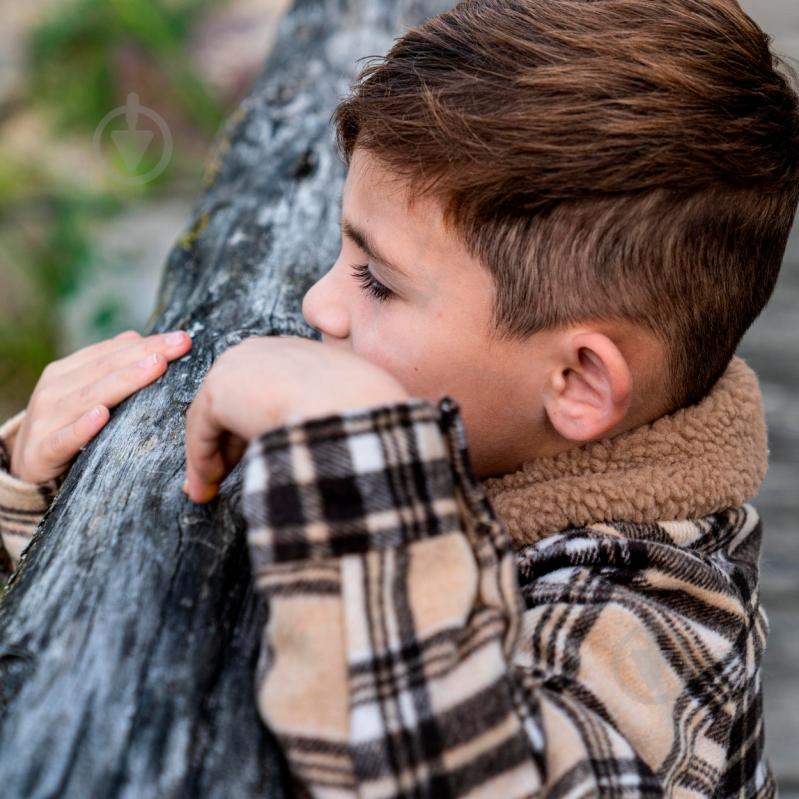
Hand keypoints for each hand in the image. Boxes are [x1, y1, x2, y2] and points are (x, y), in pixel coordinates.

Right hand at [10, 329, 192, 484]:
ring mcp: (47, 419)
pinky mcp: (43, 450)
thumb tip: (134, 337)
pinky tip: (102, 415)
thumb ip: (106, 365)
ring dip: (124, 381)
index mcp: (67, 372)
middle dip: (145, 355)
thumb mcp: (84, 392)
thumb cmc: (65, 425)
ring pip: (89, 397)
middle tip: (178, 346)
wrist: (26, 466)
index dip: (147, 344)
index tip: (182, 339)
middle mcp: (54, 390)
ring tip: (155, 367)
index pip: (112, 353)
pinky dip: (83, 426)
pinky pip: (65, 438)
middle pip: (106, 368)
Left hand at [182, 335, 409, 503]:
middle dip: (227, 440)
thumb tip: (326, 437)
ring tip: (207, 489)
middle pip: (233, 400)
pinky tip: (206, 487)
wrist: (351, 405)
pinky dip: (202, 462)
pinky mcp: (219, 391)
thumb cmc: (363, 408)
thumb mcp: (348, 400)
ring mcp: (238, 366)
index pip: (265, 387)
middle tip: (224, 473)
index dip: (257, 422)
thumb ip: (326, 408)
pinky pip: (203, 432)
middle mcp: (262, 351)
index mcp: (294, 351)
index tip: (260, 450)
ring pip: (214, 418)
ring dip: (210, 456)